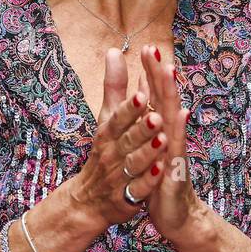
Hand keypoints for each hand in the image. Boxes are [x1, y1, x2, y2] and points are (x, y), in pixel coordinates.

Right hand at [66, 48, 167, 228]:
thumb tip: (114, 50)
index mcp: (108, 134)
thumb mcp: (106, 119)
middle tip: (156, 116)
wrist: (87, 201)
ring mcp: (119, 176)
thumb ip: (114, 86)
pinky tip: (160, 171)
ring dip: (148, 152)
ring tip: (162, 139)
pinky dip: (148, 181)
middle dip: (141, 128)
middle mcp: (112, 153)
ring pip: (134, 164)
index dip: (130, 108)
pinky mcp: (126, 198)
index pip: (118, 119)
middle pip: (127, 140)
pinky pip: (138, 190)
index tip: (142, 93)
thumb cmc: (103, 151)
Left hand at [135, 44, 205, 245]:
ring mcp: (176, 149)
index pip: (156, 96)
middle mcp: (172, 135)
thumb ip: (148, 117)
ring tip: (169, 72)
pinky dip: (179, 128)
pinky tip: (181, 113)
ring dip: (171, 94)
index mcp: (162, 130)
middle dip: (160, 74)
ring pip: (173, 117)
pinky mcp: (176, 167)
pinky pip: (178, 145)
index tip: (147, 48)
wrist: (177, 215)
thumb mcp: (151, 148)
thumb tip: (145, 91)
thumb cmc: (161, 179)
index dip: (151, 73)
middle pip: (166, 99)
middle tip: (155, 49)